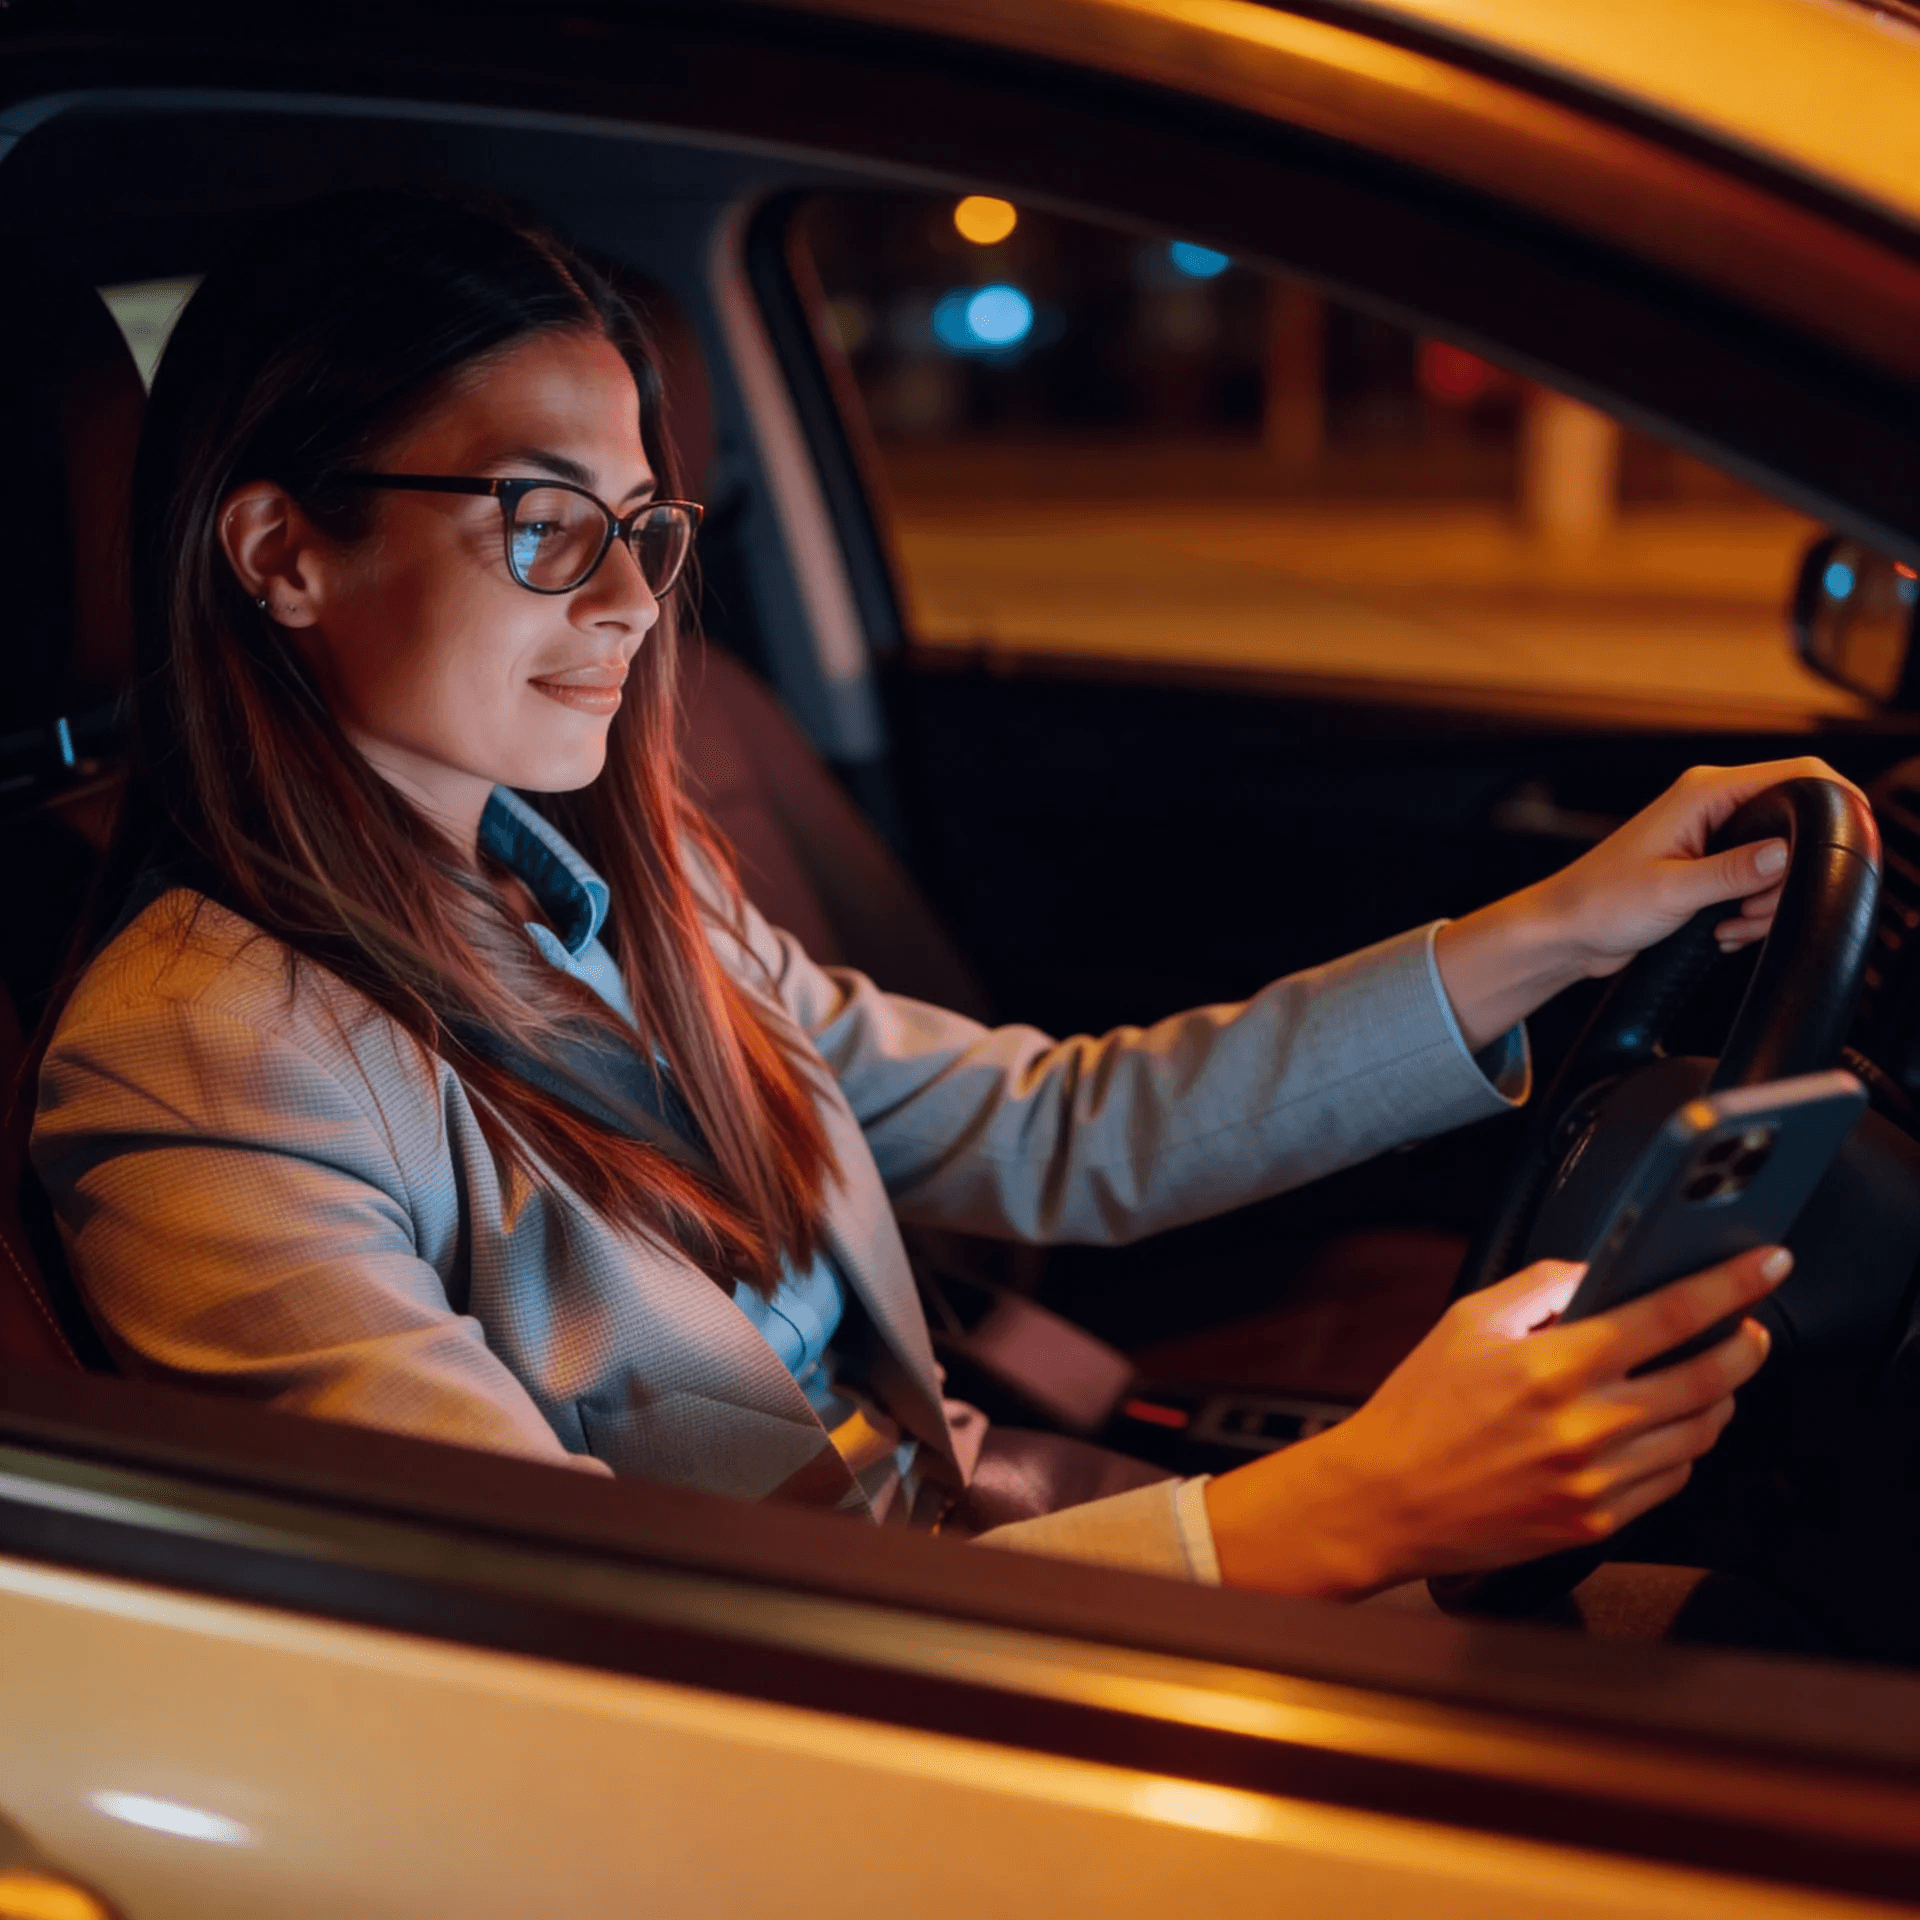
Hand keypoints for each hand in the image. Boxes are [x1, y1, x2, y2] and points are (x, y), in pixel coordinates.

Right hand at [1204, 1245, 1788, 1598]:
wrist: (1386, 1501)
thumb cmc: (1418, 1411)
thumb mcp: (1467, 1324)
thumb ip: (1539, 1288)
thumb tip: (1595, 1273)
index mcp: (1554, 1367)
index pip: (1669, 1315)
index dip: (1729, 1285)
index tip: (1764, 1265)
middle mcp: (1585, 1426)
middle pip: (1707, 1379)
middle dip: (1746, 1346)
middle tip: (1749, 1326)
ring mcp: (1597, 1481)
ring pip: (1700, 1434)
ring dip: (1719, 1398)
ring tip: (1707, 1375)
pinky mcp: (1596, 1522)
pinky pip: (1670, 1480)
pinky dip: (1682, 1447)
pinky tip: (1664, 1427)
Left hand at [1435, 759, 1867, 1049]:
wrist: (1566, 933)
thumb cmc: (1598, 903)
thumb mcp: (1672, 890)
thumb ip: (1733, 872)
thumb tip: (1785, 855)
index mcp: (1704, 794)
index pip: (1797, 773)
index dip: (1834, 800)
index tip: (1844, 842)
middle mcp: (1711, 808)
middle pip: (1795, 829)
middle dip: (1783, 880)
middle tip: (1749, 909)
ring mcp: (1712, 838)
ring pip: (1779, 865)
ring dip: (1764, 904)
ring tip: (1728, 923)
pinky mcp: (1708, 868)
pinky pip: (1756, 886)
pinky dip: (1749, 913)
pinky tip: (1722, 929)